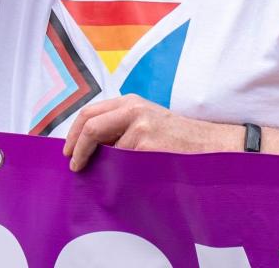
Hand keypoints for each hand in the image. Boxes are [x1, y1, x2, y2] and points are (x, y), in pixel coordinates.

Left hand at [63, 94, 224, 171]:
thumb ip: (120, 126)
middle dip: (76, 147)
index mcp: (130, 102)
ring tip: (106, 175)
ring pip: (104, 146)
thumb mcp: (147, 122)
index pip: (89, 112)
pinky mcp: (147, 143)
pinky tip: (129, 177)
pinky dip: (119, 172)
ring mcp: (140, 125)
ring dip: (100, 164)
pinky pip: (122, 162)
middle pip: (90, 125)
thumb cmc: (177, 139)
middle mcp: (133, 108)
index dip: (74, 133)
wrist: (209, 145)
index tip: (68, 151)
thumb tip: (87, 146)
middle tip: (74, 165)